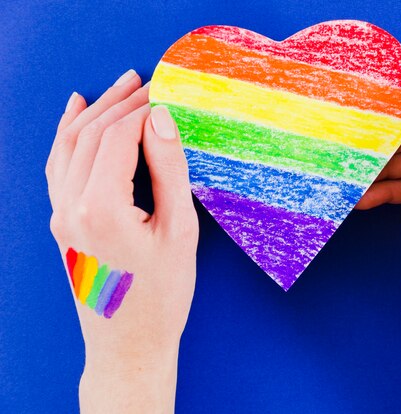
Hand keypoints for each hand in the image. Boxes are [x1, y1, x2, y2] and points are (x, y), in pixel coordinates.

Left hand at [46, 70, 197, 412]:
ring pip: (68, 145)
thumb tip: (160, 119)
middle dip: (120, 103)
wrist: (128, 345)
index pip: (118, 137)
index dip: (143, 109)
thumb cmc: (162, 294)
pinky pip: (57, 166)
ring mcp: (60, 215)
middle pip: (91, 135)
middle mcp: (70, 206)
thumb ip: (168, 170)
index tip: (166, 92)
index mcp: (101, 207)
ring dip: (94, 112)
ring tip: (119, 86)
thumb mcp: (179, 231)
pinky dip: (66, 134)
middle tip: (147, 81)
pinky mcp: (60, 223)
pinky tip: (73, 111)